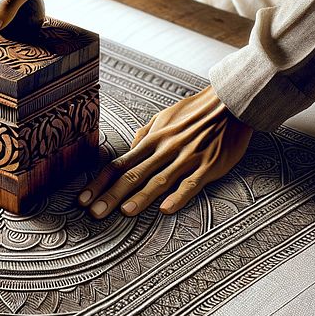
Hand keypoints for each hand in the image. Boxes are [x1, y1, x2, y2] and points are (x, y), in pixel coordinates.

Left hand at [78, 85, 252, 216]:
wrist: (230, 101)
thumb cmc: (196, 111)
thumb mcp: (164, 116)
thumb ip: (146, 134)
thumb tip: (130, 148)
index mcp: (152, 140)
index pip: (120, 164)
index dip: (100, 183)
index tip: (84, 198)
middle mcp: (165, 149)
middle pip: (133, 175)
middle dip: (111, 195)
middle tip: (94, 213)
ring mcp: (186, 158)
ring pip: (159, 180)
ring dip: (141, 197)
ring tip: (124, 213)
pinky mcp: (207, 165)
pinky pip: (191, 183)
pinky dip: (178, 197)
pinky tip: (166, 209)